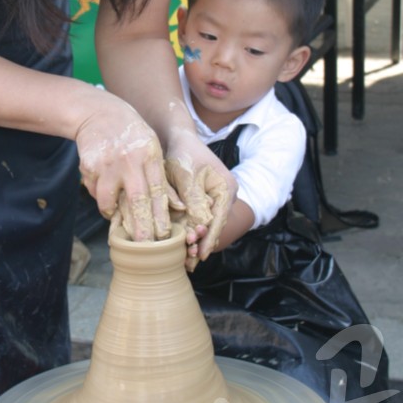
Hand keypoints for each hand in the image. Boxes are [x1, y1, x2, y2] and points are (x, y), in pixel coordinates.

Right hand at [76, 97, 180, 241]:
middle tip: (143, 245)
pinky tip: (103, 187)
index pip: (158, 192)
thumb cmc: (133, 136)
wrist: (99, 114)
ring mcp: (107, 163)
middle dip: (141, 227)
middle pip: (136, 200)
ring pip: (108, 200)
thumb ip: (162, 179)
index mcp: (150, 156)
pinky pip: (94, 191)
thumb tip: (178, 207)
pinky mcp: (88, 166)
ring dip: (112, 212)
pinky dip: (99, 196)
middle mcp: (130, 160)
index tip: (164, 236)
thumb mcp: (152, 149)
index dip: (161, 217)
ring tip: (115, 214)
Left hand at [164, 131, 236, 267]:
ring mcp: (213, 199)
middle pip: (213, 226)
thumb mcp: (187, 175)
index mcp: (225, 188)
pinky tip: (181, 246)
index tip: (200, 255)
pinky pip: (197, 219)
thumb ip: (194, 199)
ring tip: (185, 261)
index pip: (218, 219)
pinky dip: (189, 231)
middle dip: (201, 244)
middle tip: (189, 263)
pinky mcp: (201, 201)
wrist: (178, 140)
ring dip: (195, 241)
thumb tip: (202, 224)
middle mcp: (223, 196)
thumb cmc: (183, 154)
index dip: (209, 239)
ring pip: (205, 225)